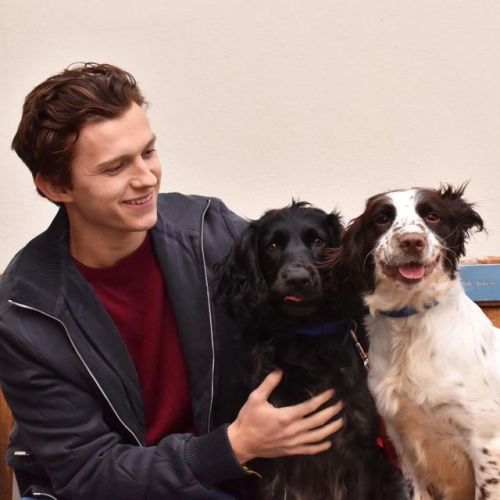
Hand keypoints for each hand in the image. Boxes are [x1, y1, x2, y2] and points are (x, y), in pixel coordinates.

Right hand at [227, 369, 343, 463]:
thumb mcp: (255, 398)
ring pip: (318, 436)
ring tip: (340, 421)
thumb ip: (268, 384)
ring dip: (331, 428)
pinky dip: (321, 446)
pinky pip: (310, 450)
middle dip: (331, 412)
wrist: (242, 442)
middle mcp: (293, 430)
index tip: (332, 393)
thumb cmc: (248, 419)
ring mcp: (293, 442)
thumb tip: (279, 371)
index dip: (322, 399)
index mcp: (286, 416)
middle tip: (341, 405)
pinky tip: (328, 442)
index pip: (310, 406)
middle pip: (318, 421)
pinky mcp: (291, 451)